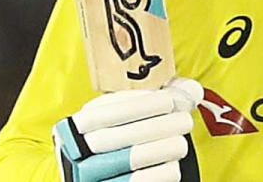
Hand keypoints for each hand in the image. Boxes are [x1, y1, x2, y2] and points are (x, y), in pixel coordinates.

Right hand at [53, 77, 202, 181]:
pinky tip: (173, 167)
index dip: (139, 105)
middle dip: (158, 125)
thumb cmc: (117, 146)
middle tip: (185, 120)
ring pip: (129, 158)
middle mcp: (73, 153)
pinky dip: (160, 173)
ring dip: (164, 147)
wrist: (107, 178)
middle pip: (118, 135)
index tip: (169, 101)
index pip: (104, 111)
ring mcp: (86, 177)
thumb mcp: (123, 121)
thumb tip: (191, 89)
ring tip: (181, 143)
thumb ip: (154, 103)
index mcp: (71, 127)